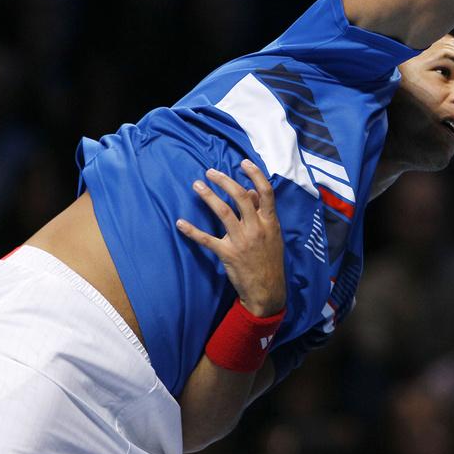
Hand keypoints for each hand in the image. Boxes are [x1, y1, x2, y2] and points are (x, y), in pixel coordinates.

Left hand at [176, 159, 285, 316]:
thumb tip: (251, 192)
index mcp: (270, 222)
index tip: (243, 163)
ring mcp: (242, 241)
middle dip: (224, 181)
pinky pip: (207, 239)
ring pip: (223, 212)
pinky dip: (192, 231)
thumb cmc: (270, 261)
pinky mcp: (228, 254)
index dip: (255, 174)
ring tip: (197, 185)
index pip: (266, 192)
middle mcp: (256, 228)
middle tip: (211, 172)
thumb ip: (263, 214)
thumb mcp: (273, 236)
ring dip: (208, 196)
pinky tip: (181, 223)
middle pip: (241, 197)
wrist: (268, 291)